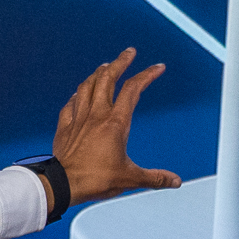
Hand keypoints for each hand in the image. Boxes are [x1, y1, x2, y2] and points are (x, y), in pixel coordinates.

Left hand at [53, 49, 179, 206]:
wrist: (64, 185)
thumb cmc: (95, 180)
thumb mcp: (130, 179)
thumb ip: (155, 178)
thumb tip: (175, 181)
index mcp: (116, 123)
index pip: (133, 89)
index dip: (147, 75)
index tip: (157, 67)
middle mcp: (97, 115)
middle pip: (108, 78)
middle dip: (120, 62)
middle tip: (129, 53)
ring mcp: (79, 119)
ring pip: (88, 86)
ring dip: (98, 73)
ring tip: (105, 66)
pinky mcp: (65, 127)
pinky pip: (70, 104)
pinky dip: (77, 95)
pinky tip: (79, 93)